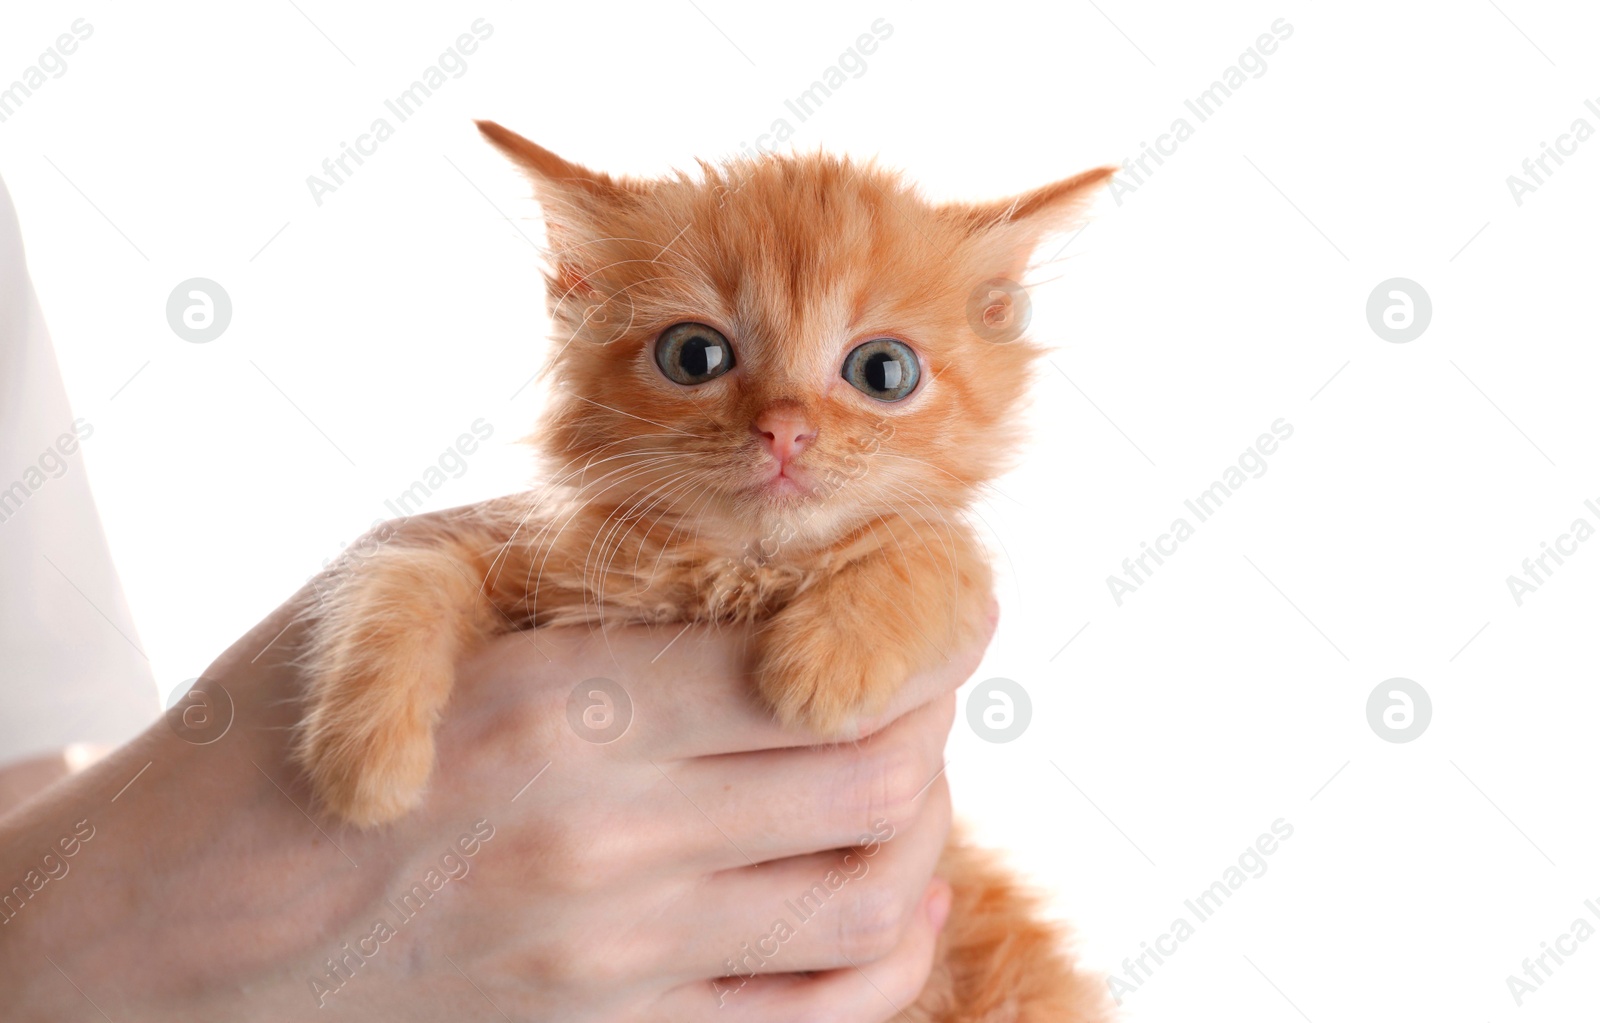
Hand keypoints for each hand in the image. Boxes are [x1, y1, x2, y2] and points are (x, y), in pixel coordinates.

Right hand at [0, 555, 993, 1020]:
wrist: (176, 932)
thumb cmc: (282, 734)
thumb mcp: (406, 589)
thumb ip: (581, 557)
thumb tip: (749, 534)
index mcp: (564, 705)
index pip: (825, 673)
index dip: (920, 631)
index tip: (935, 601)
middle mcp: (608, 846)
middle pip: (878, 786)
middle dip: (928, 721)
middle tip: (910, 681)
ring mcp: (617, 965)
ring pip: (871, 907)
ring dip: (919, 834)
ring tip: (895, 781)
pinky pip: (813, 1016)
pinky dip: (881, 953)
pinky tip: (871, 895)